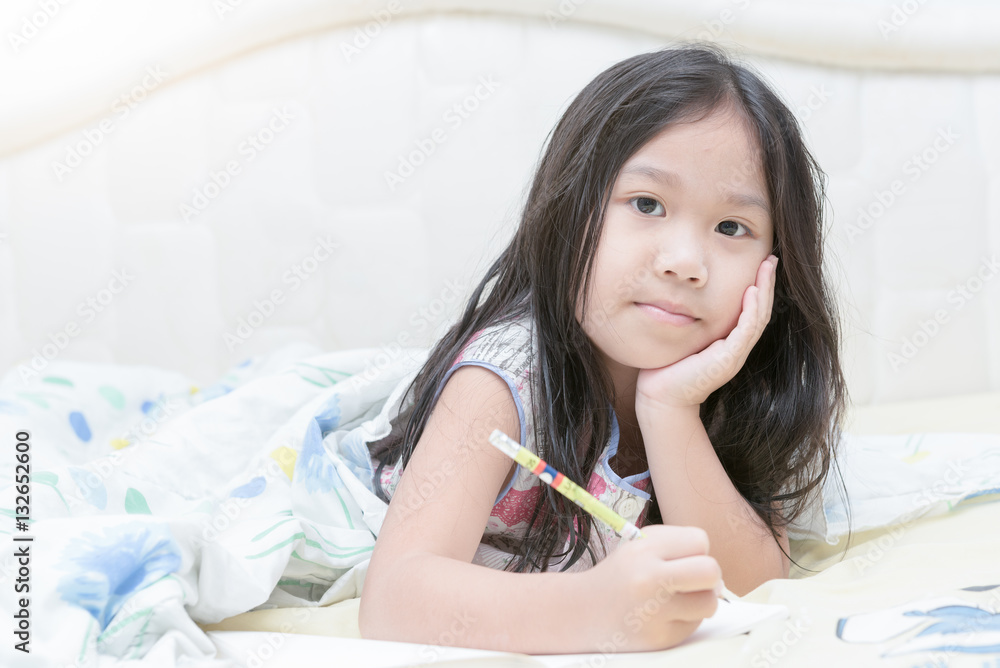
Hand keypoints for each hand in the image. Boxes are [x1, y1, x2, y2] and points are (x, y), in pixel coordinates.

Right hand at [578, 525, 720, 651]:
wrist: (581, 612)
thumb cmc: (618, 576)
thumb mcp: (638, 547)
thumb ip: (677, 548)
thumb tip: (717, 577)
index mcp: (643, 550)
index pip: (699, 541)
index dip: (697, 550)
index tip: (684, 558)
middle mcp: (648, 579)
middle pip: (710, 571)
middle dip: (710, 576)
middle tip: (695, 581)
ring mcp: (655, 612)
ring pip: (709, 602)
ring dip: (701, 600)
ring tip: (680, 599)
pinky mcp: (660, 638)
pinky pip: (694, 625)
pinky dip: (686, 619)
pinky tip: (664, 616)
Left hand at [635, 255, 777, 412]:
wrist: (661, 398)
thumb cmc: (668, 368)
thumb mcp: (685, 338)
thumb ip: (693, 320)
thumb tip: (685, 295)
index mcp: (729, 344)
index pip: (751, 311)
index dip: (759, 287)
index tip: (761, 264)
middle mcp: (736, 349)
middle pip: (761, 311)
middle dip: (767, 284)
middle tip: (772, 259)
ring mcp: (734, 355)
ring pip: (758, 318)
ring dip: (765, 291)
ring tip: (767, 268)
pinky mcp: (727, 360)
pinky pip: (745, 330)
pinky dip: (751, 310)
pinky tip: (751, 291)